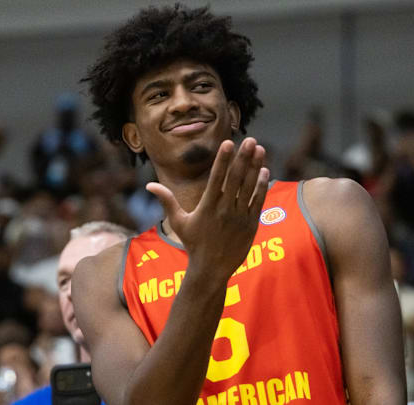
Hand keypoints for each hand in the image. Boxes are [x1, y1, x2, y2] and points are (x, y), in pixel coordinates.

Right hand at [147, 137, 269, 282]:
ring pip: (249, 188)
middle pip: (235, 179)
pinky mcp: (250, 224)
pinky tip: (264, 171)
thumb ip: (167, 201)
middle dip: (243, 158)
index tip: (228, 143)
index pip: (216, 178)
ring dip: (255, 167)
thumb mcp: (178, 222)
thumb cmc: (193, 244)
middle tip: (251, 140)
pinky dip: (261, 186)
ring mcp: (239, 217)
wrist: (211, 269)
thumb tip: (149, 185)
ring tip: (260, 149)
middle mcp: (224, 210)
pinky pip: (257, 202)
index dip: (222, 160)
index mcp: (207, 207)